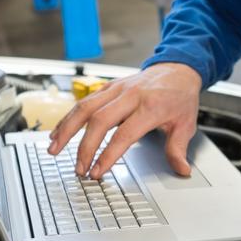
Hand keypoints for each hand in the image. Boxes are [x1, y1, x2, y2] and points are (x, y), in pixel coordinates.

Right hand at [48, 63, 201, 179]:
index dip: (108, 155)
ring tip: (54, 149)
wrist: (177, 69)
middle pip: (100, 121)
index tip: (97, 172)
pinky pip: (84, 101)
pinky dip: (69, 117)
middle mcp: (130, 96)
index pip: (124, 134)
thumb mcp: (186, 124)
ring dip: (67, 129)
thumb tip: (182, 170)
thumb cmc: (180, 96)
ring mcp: (117, 89)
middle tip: (78, 168)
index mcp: (150, 107)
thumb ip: (178, 149)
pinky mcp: (108, 87)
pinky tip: (59, 132)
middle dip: (85, 147)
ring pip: (85, 107)